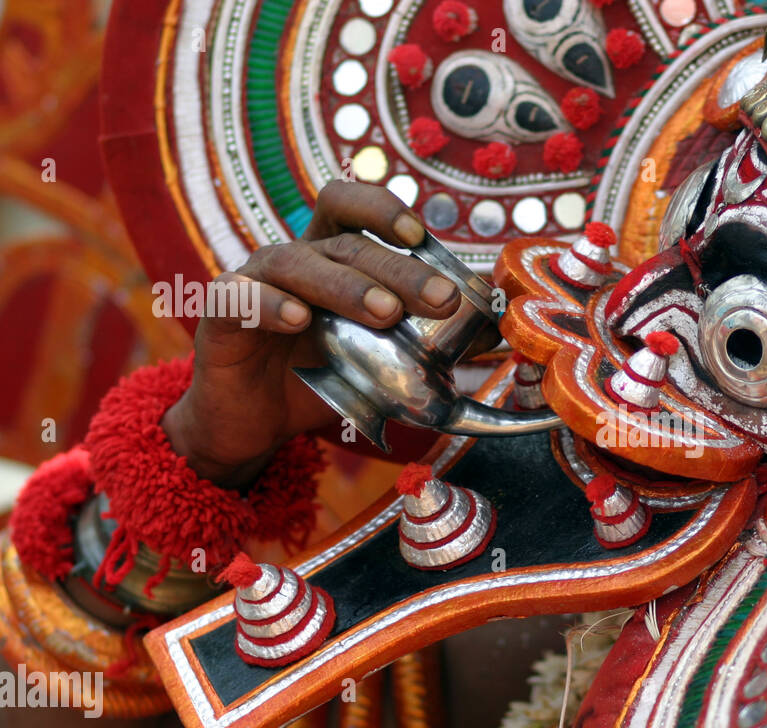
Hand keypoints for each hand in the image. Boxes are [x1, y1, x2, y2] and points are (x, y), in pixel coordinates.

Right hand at [163, 181, 460, 487]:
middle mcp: (292, 261)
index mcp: (329, 260)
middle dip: (397, 267)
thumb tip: (494, 336)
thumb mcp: (378, 359)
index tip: (422, 235)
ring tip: (386, 312)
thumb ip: (427, 342)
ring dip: (346, 285)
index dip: (383, 210)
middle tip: (440, 297)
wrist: (253, 424)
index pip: (350, 210)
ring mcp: (252, 284)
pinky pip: (239, 299)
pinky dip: (270, 305)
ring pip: (295, 263)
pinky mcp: (219, 318)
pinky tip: (300, 321)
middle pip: (343, 243)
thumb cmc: (318, 380)